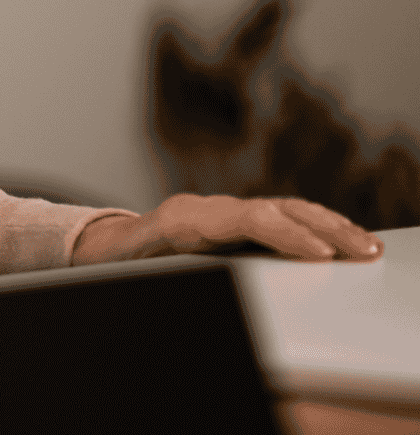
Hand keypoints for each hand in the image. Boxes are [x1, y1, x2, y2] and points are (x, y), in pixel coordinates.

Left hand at [72, 193, 383, 265]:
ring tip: (366, 245)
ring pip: (284, 210)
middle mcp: (209, 209)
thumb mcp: (128, 263)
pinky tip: (345, 240)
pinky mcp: (237, 221)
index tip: (320, 253)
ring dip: (328, 226)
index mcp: (185, 219)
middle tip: (361, 249)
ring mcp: (225, 212)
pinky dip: (316, 227)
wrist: (107, 245)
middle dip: (322, 227)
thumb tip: (157, 260)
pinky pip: (282, 218)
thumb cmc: (117, 260)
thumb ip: (147, 261)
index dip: (284, 234)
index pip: (245, 220)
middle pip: (274, 209)